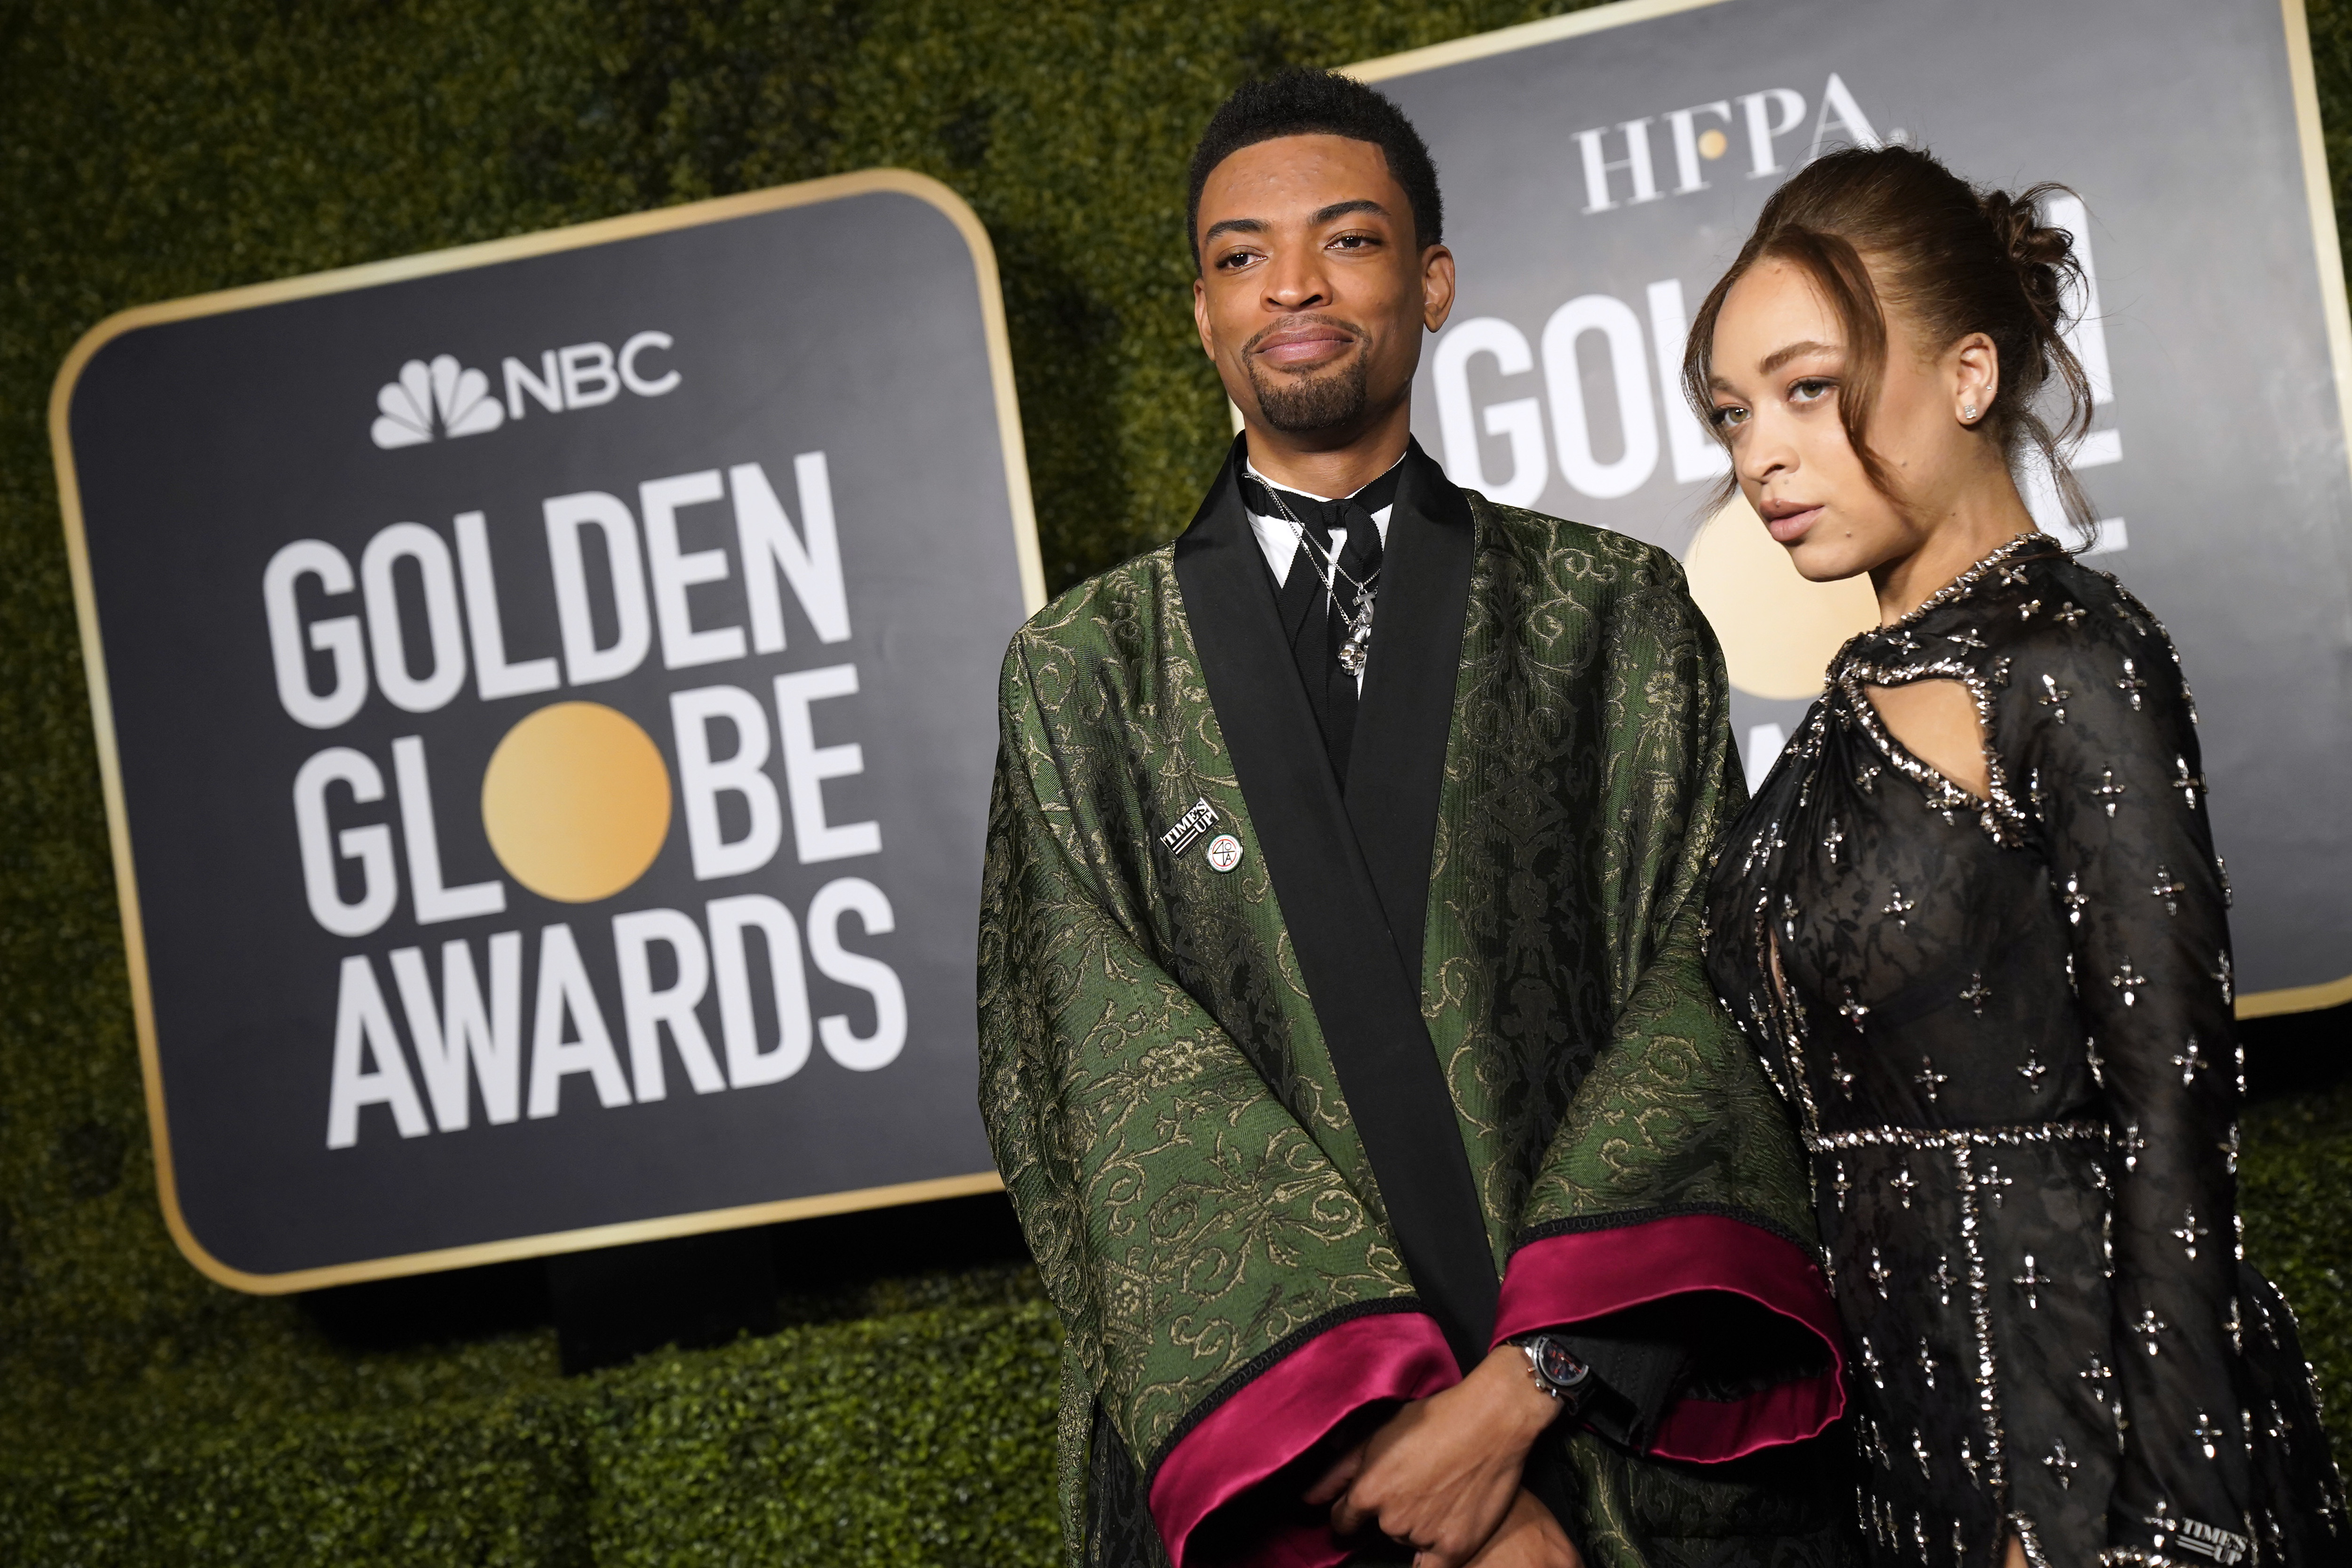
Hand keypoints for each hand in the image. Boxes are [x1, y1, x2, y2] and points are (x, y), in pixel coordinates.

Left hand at [1305, 1346, 1562, 1567]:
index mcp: (1367, 1491)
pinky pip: (1432, 1567)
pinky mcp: (1454, 1547)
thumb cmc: (1434, 1419)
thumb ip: (1338, 1471)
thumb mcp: (1377, 1435)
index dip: (1352, 1511)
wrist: (1490, 1420)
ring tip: (1441, 1493)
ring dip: (1419, 1526)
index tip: (1367, 1503)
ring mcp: (1423, 1535)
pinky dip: (1433, 1552)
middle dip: (1392, 1513)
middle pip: (1381, 1529)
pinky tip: (1442, 1532)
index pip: (1343, 1520)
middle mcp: (1390, 1519)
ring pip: (1409, 1541)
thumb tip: (1308, 1499)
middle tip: (1418, 1485)